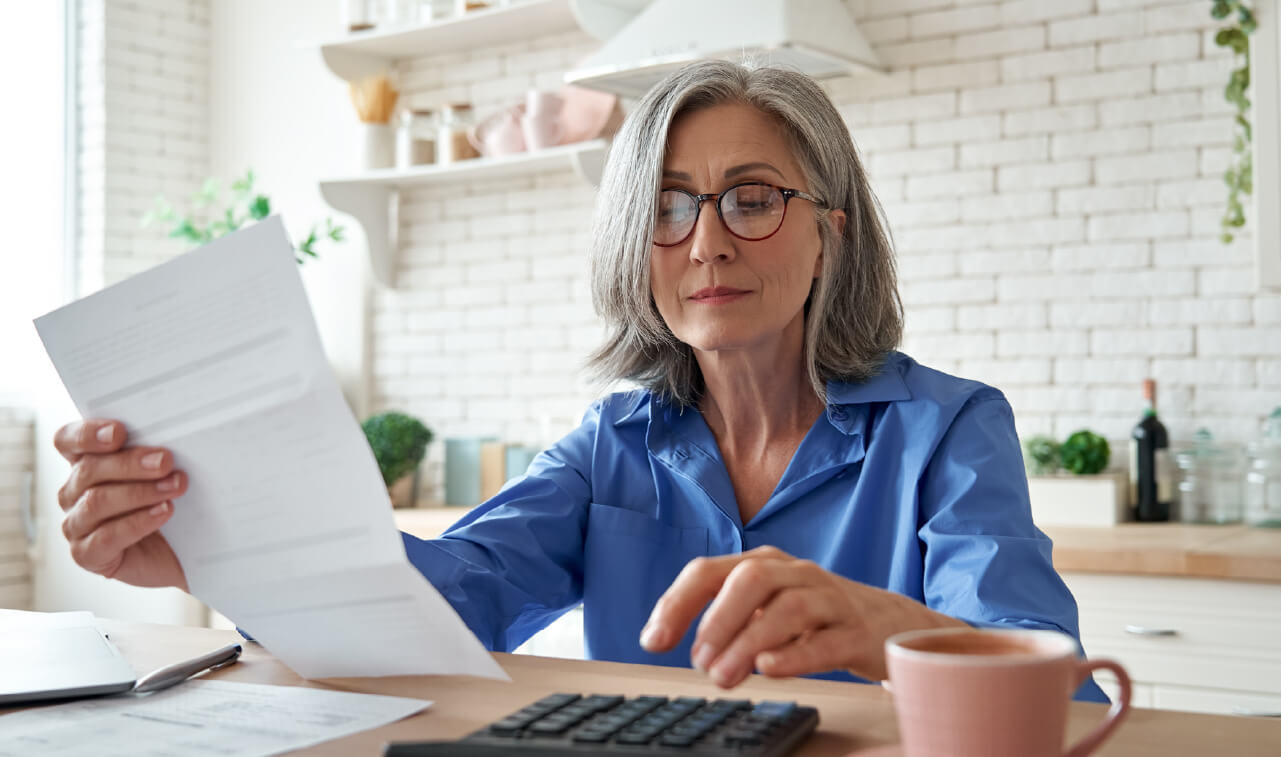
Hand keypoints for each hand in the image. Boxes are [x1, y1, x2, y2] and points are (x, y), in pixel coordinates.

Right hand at [54, 419, 188, 590]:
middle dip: (130, 463)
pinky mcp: (86, 555)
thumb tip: (167, 442)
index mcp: (84, 464)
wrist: (177, 553)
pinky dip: (138, 522)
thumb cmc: (165, 505)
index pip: (67, 441)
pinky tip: (163, 512)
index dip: (87, 434)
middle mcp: (73, 493)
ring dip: (140, 492)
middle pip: (88, 470)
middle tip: (165, 461)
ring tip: (174, 487)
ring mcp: (76, 525)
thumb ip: (152, 454)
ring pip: (97, 502)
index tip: (119, 432)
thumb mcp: (160, 474)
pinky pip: (106, 537)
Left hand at [639, 546, 964, 687]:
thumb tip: (675, 642)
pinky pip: (827, 639)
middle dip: (718, 618)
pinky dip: (796, 654)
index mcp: (764, 565)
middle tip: (698, 661)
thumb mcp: (765, 608)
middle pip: (751, 578)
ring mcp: (830, 600)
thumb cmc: (816, 616)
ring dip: (749, 641)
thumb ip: (723, 619)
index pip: (710, 571)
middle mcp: (795, 574)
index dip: (677, 603)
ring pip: (789, 608)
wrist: (890, 623)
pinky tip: (769, 668)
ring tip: (724, 676)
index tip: (653, 641)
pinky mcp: (857, 632)